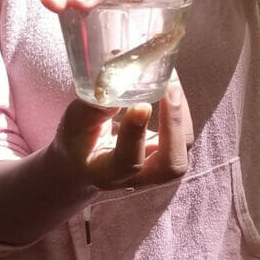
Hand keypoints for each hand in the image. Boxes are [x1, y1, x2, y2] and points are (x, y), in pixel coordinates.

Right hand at [55, 80, 193, 190]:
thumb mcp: (75, 123)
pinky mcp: (167, 151)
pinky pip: (183, 135)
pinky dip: (181, 109)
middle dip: (175, 127)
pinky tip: (171, 84)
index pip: (128, 161)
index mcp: (108, 173)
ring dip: (181, 115)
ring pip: (182, 149)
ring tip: (172, 82)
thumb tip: (117, 86)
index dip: (136, 134)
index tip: (140, 105)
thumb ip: (92, 109)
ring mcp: (157, 167)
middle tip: (170, 90)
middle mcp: (138, 177)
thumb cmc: (79, 140)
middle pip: (170, 165)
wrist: (86, 159)